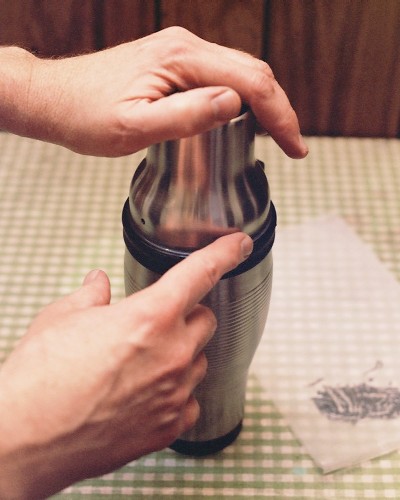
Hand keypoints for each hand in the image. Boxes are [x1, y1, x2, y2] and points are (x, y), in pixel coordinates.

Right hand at [0, 232, 252, 498]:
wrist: (26, 439)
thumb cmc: (40, 379)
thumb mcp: (61, 318)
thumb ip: (91, 296)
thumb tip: (98, 284)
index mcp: (150, 316)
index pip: (201, 272)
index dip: (224, 253)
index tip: (238, 245)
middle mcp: (173, 353)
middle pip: (205, 320)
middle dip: (187, 316)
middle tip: (155, 324)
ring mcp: (175, 392)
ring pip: (199, 361)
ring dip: (181, 355)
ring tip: (142, 364)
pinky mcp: (169, 427)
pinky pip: (189, 400)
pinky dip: (174, 393)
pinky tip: (145, 395)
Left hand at [2, 27, 306, 157]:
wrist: (55, 99)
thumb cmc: (86, 115)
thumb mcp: (134, 127)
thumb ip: (186, 116)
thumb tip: (234, 105)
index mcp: (181, 59)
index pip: (250, 82)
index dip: (280, 116)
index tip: (295, 147)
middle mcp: (185, 48)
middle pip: (252, 72)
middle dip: (280, 110)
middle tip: (293, 146)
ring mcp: (180, 53)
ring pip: (239, 73)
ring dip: (264, 104)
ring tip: (277, 137)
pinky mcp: (174, 65)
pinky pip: (220, 76)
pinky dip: (242, 100)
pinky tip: (246, 121)